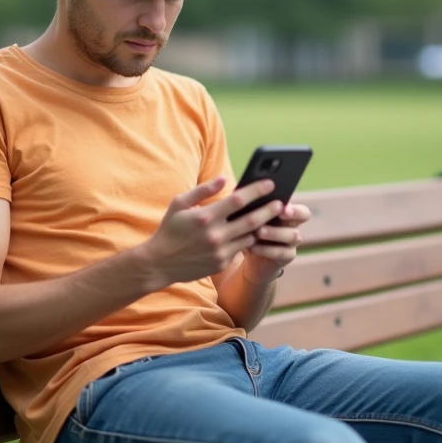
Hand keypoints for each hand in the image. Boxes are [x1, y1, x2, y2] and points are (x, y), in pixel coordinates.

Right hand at [138, 177, 285, 287]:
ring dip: (262, 227)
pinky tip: (256, 232)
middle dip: (269, 210)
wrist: (159, 263)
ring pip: (250, 236)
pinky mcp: (221, 263)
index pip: (239, 200)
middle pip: (252, 220)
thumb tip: (223, 178)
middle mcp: (215, 235)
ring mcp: (220, 251)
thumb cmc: (169, 230)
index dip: (257, 191)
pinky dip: (249, 239)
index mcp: (205, 216)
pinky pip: (241, 249)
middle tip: (282, 202)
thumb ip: (203, 190)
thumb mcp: (179, 204)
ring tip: (272, 217)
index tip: (271, 184)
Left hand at [241, 202, 310, 284]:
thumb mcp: (250, 215)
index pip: (302, 210)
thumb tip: (244, 192)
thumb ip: (253, 204)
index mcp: (288, 213)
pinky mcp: (285, 257)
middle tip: (279, 213)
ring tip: (258, 231)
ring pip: (293, 236)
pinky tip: (252, 247)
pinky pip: (281, 253)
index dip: (295, 209)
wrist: (247, 252)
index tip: (282, 206)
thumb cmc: (248, 226)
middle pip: (302, 219)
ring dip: (275, 232)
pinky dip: (266, 250)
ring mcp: (291, 243)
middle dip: (292, 215)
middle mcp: (293, 226)